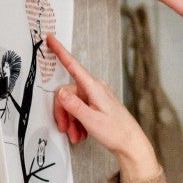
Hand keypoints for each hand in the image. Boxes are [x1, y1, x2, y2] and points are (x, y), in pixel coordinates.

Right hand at [47, 35, 159, 182]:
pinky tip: (82, 133)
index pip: (73, 66)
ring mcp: (96, 97)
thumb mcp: (91, 120)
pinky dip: (77, 122)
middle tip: (66, 129)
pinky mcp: (97, 105)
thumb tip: (60, 92)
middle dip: (64, 113)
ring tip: (77, 135)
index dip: (60, 52)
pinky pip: (80, 109)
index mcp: (94, 88)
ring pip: (73, 104)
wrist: (131, 144)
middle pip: (68, 93)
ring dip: (71, 121)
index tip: (51, 39)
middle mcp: (95, 89)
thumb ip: (74, 106)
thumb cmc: (116, 132)